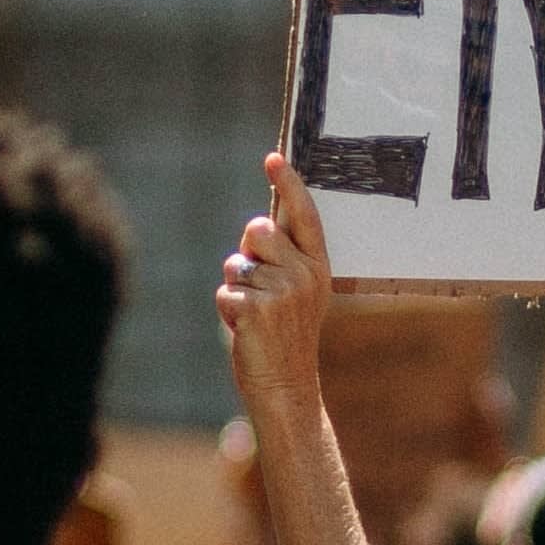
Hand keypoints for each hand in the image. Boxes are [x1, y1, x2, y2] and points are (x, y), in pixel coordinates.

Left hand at [216, 154, 332, 406]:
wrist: (287, 387)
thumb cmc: (286, 337)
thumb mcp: (297, 293)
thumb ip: (284, 259)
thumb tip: (257, 226)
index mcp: (319, 267)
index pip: (303, 215)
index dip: (289, 184)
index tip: (273, 158)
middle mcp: (306, 275)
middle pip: (257, 230)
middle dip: (248, 252)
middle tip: (260, 286)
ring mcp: (284, 292)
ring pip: (236, 264)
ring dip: (236, 287)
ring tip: (255, 313)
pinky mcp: (258, 309)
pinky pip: (225, 291)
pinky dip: (227, 310)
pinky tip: (246, 330)